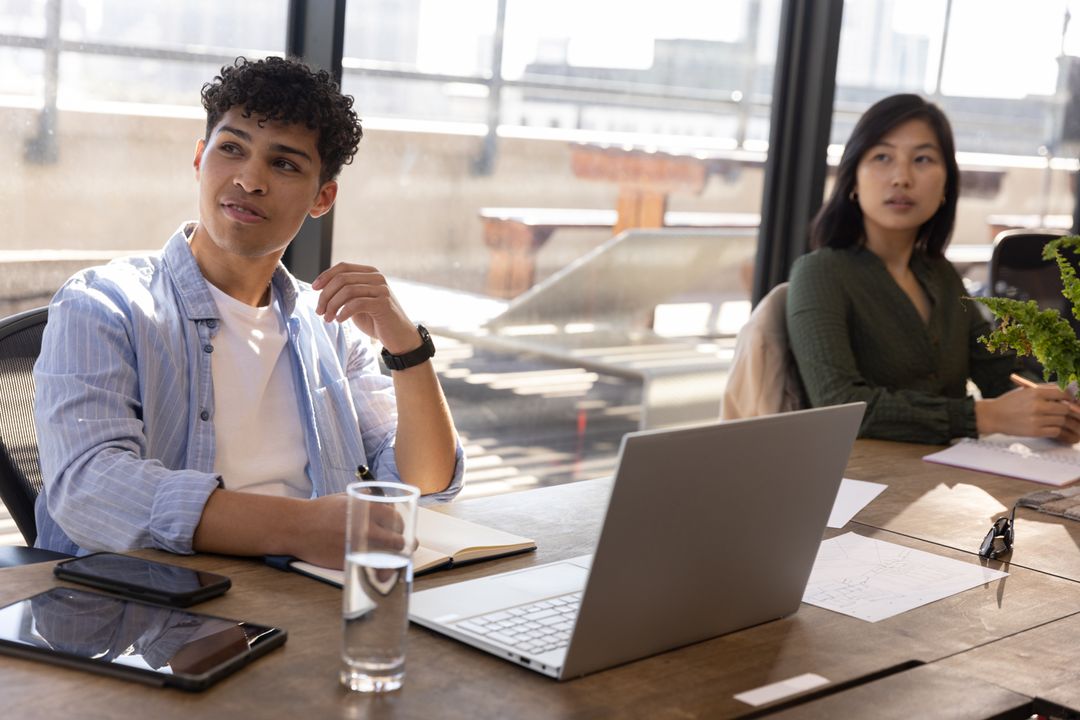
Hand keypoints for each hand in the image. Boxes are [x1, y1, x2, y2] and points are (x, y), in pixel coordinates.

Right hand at [291, 494, 409, 568]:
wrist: (297, 527)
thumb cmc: (320, 511)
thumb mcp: (346, 497)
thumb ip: (366, 500)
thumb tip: (385, 504)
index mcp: (367, 510)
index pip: (396, 520)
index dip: (400, 526)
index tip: (398, 529)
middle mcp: (366, 529)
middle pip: (396, 540)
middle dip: (401, 544)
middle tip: (401, 545)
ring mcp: (358, 548)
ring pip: (387, 557)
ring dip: (393, 559)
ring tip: (394, 558)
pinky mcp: (349, 562)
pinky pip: (371, 569)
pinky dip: (379, 570)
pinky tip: (381, 569)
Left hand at [311, 262, 420, 353]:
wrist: (399, 337)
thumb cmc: (376, 321)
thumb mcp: (357, 303)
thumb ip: (345, 293)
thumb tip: (321, 288)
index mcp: (370, 273)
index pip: (343, 267)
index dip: (325, 276)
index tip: (314, 289)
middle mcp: (377, 278)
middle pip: (342, 279)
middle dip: (325, 295)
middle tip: (319, 311)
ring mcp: (382, 290)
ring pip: (347, 291)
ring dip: (332, 306)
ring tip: (327, 318)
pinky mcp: (383, 303)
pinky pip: (356, 304)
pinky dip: (343, 312)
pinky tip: (339, 320)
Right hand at [975, 386, 1079, 443]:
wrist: (993, 416)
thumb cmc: (1009, 403)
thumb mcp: (1025, 391)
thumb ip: (1045, 390)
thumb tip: (1066, 390)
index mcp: (1035, 393)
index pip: (1063, 393)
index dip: (1071, 396)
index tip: (1072, 399)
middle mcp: (1037, 406)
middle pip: (1065, 408)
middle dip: (1068, 410)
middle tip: (1069, 411)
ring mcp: (1037, 420)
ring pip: (1062, 420)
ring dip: (1063, 420)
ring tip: (1061, 419)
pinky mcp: (1035, 432)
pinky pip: (1055, 431)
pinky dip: (1057, 429)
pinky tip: (1052, 426)